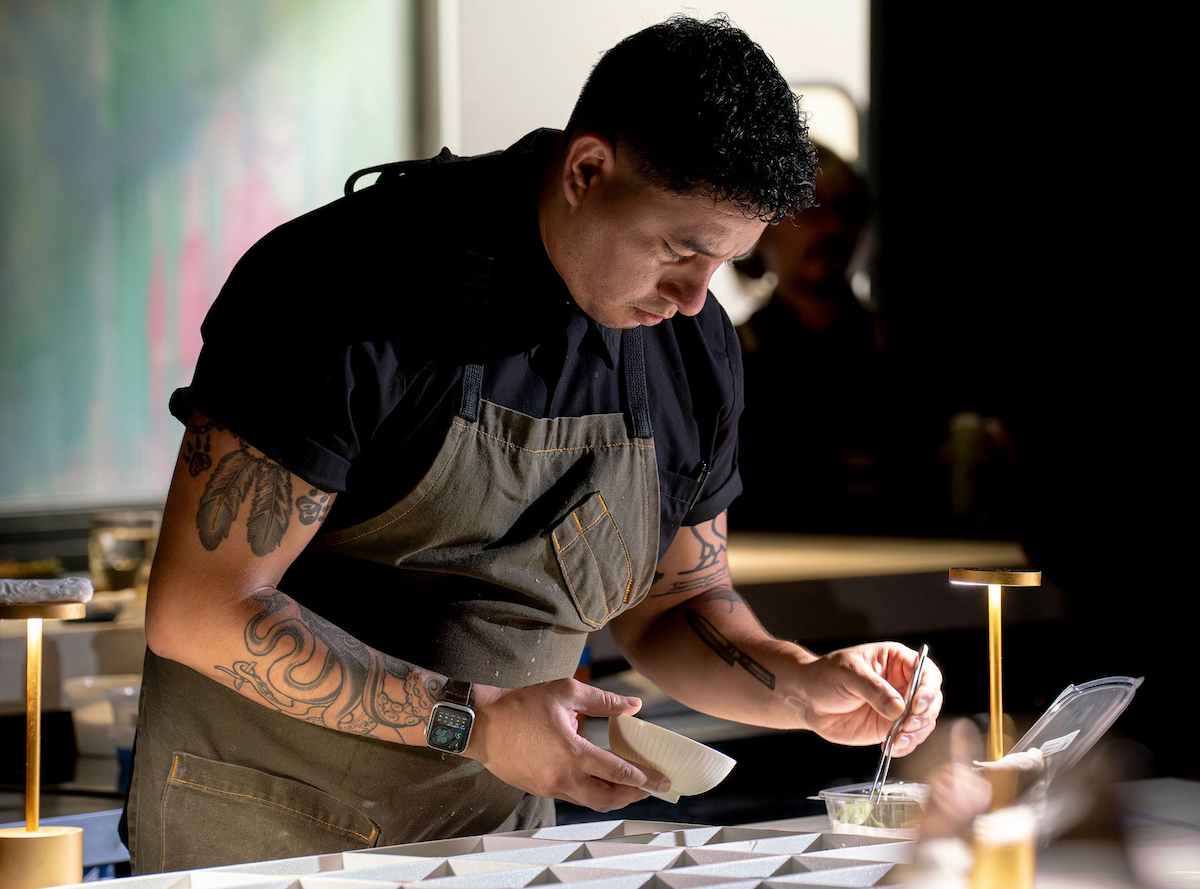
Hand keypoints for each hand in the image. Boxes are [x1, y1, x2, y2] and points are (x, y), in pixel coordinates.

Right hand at [464, 678, 670, 810]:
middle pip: (607, 798)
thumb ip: (603, 701)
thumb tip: (634, 706)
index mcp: (572, 753)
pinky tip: (597, 779)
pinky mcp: (539, 789)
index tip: (663, 782)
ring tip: (629, 788)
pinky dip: (590, 792)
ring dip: (612, 797)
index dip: (644, 779)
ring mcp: (549, 787)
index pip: (618, 772)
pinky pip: (572, 796)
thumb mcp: (565, 693)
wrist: (482, 724)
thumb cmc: (522, 704)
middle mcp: (563, 777)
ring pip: (590, 801)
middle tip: (650, 788)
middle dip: (633, 796)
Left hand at [791, 642, 941, 754]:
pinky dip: (905, 746)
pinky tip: (891, 747)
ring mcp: (898, 708)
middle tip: (907, 725)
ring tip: (897, 739)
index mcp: (896, 661)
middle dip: (924, 715)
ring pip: (924, 722)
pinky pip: (908, 739)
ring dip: (916, 733)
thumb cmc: (826, 675)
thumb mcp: (848, 673)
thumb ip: (874, 689)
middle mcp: (903, 685)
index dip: (928, 689)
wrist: (807, 698)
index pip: (927, 673)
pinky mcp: (889, 727)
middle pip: (932, 700)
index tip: (916, 704)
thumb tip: (898, 708)